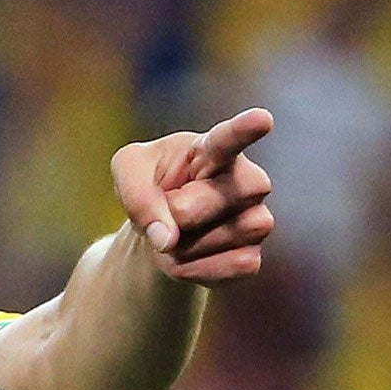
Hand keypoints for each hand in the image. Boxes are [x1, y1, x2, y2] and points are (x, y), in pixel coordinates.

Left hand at [111, 107, 274, 284]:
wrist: (157, 229)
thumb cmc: (148, 186)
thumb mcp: (128, 173)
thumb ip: (137, 195)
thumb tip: (167, 239)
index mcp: (211, 150)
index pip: (229, 139)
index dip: (246, 129)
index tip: (262, 119)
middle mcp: (245, 180)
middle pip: (228, 196)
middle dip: (185, 211)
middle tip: (170, 208)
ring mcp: (255, 218)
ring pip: (235, 233)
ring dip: (189, 244)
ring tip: (176, 236)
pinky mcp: (251, 256)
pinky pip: (236, 266)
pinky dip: (198, 270)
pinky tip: (187, 259)